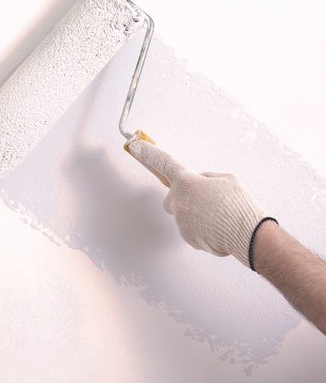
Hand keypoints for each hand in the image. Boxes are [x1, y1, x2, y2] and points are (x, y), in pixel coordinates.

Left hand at [125, 132, 268, 266]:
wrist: (247, 234)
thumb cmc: (237, 204)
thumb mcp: (225, 180)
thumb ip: (205, 179)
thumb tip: (198, 184)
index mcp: (186, 182)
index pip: (164, 163)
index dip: (148, 154)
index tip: (135, 146)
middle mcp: (178, 201)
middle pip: (174, 197)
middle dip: (185, 198)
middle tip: (207, 201)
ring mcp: (181, 220)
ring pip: (185, 214)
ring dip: (197, 214)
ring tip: (219, 216)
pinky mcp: (187, 237)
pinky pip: (192, 229)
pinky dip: (203, 229)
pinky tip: (218, 227)